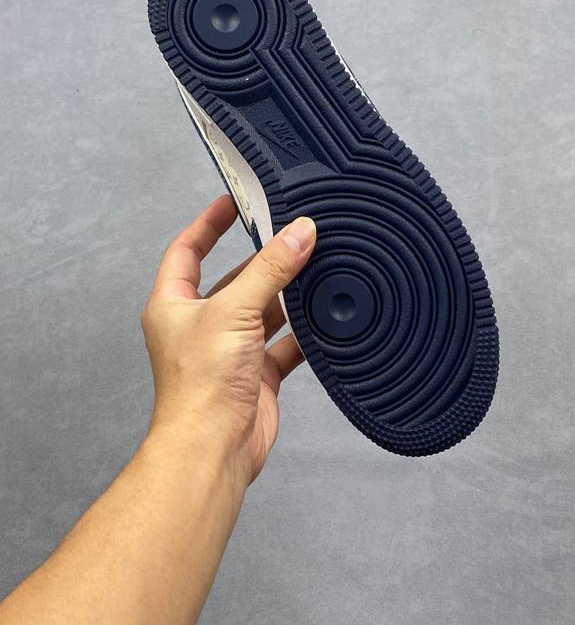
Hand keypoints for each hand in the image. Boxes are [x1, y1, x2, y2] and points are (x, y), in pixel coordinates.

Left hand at [141, 195, 315, 484]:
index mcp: (174, 305)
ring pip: (262, 311)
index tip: (233, 201)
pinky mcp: (256, 374)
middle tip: (291, 234)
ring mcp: (230, 351)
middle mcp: (200, 325)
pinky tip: (323, 317)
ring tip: (315, 267)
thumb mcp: (234, 311)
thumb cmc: (201, 384)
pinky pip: (284, 344)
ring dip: (286, 295)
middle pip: (233, 280)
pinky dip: (303, 333)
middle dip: (261, 261)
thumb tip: (299, 232)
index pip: (188, 251)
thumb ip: (270, 270)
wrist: (214, 449)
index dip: (208, 224)